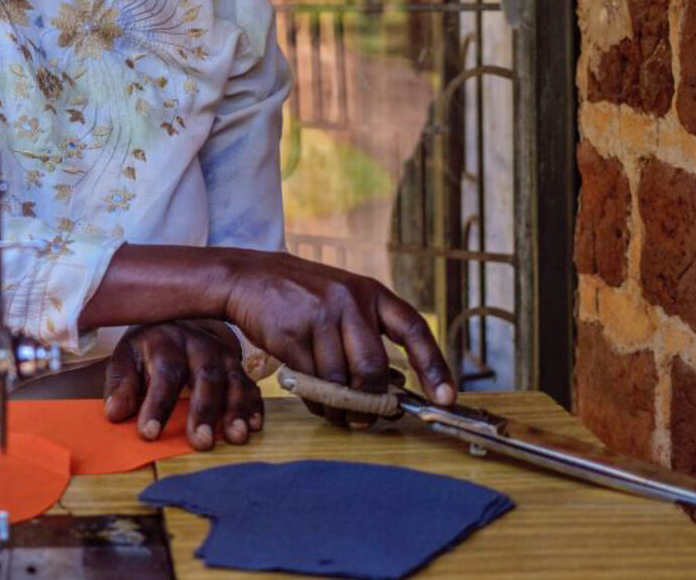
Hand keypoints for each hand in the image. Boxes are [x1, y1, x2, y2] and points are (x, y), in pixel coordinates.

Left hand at [103, 319, 262, 450]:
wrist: (176, 324)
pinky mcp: (238, 367)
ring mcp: (222, 355)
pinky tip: (254, 426)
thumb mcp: (126, 359)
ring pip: (233, 380)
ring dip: (236, 409)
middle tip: (201, 442)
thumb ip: (121, 385)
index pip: (164, 372)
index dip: (157, 404)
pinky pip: (250, 385)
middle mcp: (198, 344)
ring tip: (236, 437)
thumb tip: (116, 413)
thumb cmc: (147, 351)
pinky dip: (254, 406)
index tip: (149, 433)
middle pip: (205, 375)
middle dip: (204, 410)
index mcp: (165, 341)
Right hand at [220, 251, 454, 427]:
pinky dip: (316, 398)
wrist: (249, 277)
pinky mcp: (291, 334)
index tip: (446, 398)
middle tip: (367, 416)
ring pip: (341, 380)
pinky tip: (314, 395)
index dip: (434, 366)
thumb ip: (368, 336)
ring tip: (336, 409)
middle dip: (370, 399)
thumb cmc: (304, 296)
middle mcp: (349, 301)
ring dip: (340, 405)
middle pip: (373, 368)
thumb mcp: (344, 301)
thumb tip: (394, 388)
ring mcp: (319, 316)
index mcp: (371, 293)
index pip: (413, 329)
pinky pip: (312, 382)